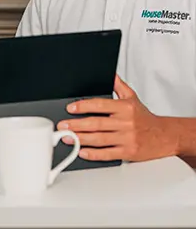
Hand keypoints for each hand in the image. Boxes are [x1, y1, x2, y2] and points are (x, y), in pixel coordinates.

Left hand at [57, 76, 178, 162]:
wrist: (165, 136)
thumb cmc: (146, 119)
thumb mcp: (133, 98)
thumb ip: (119, 86)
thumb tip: (109, 74)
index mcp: (125, 108)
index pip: (101, 105)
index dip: (84, 106)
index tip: (71, 108)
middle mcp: (126, 123)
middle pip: (97, 123)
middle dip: (76, 125)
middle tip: (63, 126)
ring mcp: (127, 138)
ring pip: (100, 139)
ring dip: (80, 139)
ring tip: (67, 138)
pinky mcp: (128, 152)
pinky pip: (108, 153)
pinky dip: (94, 154)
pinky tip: (83, 151)